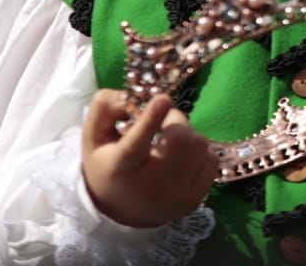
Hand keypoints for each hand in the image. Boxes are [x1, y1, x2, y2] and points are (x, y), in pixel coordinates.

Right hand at [81, 90, 215, 227]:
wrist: (121, 210)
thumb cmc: (107, 164)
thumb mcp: (94, 136)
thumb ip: (106, 107)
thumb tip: (134, 95)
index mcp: (119, 168)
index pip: (135, 145)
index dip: (151, 120)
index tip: (163, 98)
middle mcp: (148, 187)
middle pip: (180, 139)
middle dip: (175, 122)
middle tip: (165, 127)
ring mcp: (174, 198)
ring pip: (200, 145)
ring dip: (189, 136)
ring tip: (172, 145)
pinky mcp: (193, 202)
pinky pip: (212, 160)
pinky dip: (200, 153)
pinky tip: (183, 160)